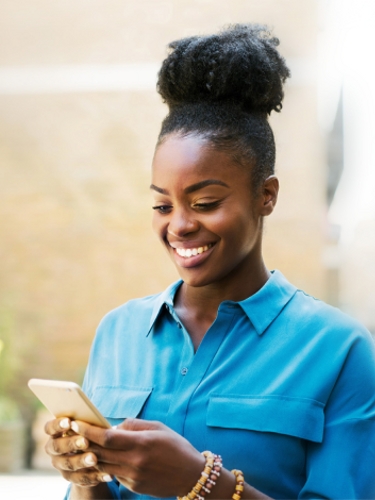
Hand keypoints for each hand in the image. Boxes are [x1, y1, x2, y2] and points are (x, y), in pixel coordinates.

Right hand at [44, 417, 112, 486]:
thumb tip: (95, 419)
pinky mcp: (72, 478)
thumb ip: (85, 423)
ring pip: (69, 465)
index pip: (50, 428)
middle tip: (85, 441)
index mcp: (55, 432)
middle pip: (57, 447)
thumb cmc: (87, 431)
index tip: (69, 422)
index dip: (57, 425)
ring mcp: (61, 465)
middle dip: (71, 443)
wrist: (88, 452)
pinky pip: (82, 479)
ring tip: (94, 459)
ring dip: (81, 461)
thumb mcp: (85, 425)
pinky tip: (106, 474)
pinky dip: (94, 476)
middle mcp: (54, 449)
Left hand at [70, 418, 204, 496]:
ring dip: (91, 455)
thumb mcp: (158, 428)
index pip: (106, 437)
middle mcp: (134, 461)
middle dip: (84, 442)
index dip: (88, 430)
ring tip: (82, 445)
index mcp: (141, 443)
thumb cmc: (176, 446)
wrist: (191, 476)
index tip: (76, 423)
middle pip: (100, 452)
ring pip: (103, 465)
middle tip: (71, 433)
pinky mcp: (134, 487)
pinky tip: (104, 458)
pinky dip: (107, 465)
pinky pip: (115, 474)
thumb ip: (134, 425)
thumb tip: (114, 426)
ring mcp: (133, 476)